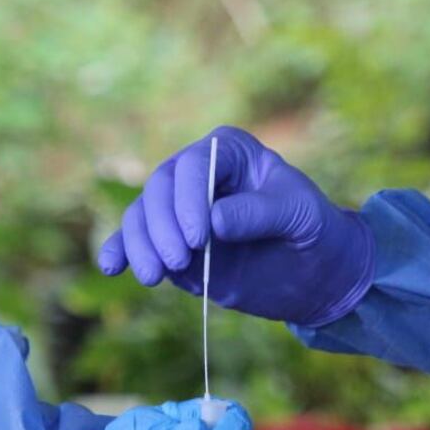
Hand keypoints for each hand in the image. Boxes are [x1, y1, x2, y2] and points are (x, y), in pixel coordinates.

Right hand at [98, 126, 375, 326]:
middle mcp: (197, 177)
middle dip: (160, 226)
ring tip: (153, 276)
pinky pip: (136, 243)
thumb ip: (259, 213)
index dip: (188, 199)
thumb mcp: (299, 214)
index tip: (197, 238)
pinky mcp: (173, 247)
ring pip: (142, 217)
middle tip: (176, 263)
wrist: (318, 272)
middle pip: (159, 189)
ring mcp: (180, 213)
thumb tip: (215, 221)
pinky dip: (121, 252)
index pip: (192, 165)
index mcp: (228, 152)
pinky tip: (111, 267)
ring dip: (140, 245)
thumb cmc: (315, 229)